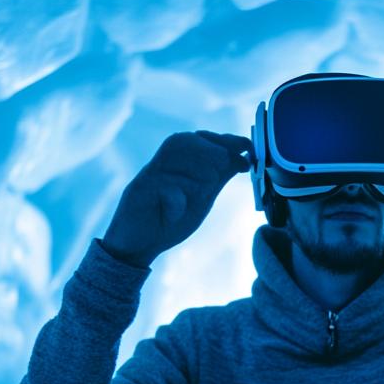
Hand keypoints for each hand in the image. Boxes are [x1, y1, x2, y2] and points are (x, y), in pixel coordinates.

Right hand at [101, 130, 251, 267]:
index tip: (246, 146)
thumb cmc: (171, 218)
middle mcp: (160, 164)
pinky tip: (177, 214)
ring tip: (203, 190)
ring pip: (170, 160)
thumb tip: (244, 156)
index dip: (224, 140)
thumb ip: (220, 177)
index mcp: (176, 162)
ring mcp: (147, 176)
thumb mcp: (203, 197)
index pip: (198, 138)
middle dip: (208, 152)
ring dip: (193, 172)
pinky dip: (175, 199)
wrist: (140, 245)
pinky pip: (160, 186)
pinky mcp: (136, 193)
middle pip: (181, 141)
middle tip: (221, 168)